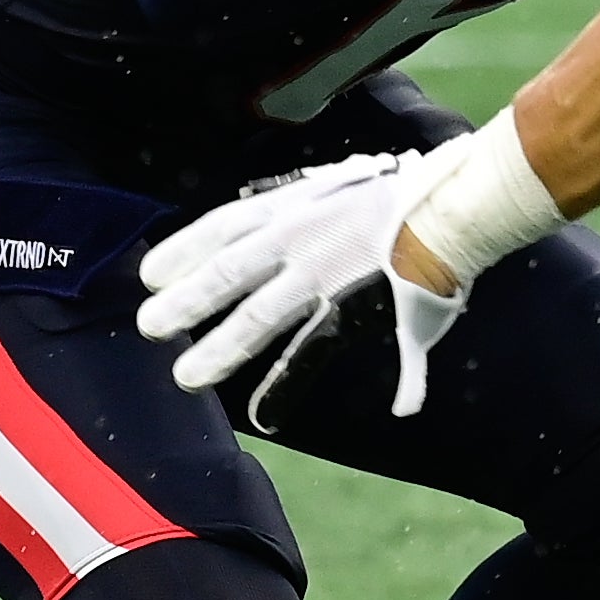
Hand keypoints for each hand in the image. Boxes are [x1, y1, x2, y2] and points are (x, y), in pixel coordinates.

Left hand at [136, 147, 469, 417]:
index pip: (222, 227)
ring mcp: (321, 278)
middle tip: (149, 326)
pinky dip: (284, 388)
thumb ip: (305, 202)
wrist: (450, 208)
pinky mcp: (350, 313)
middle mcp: (298, 241)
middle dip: (185, 303)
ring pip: (256, 319)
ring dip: (218, 350)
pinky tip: (262, 416)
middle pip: (226, 274)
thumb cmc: (404, 193)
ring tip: (186, 376)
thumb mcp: (341, 184)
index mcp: (293, 207)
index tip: (149, 274)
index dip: (182, 252)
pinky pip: (308, 356)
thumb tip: (278, 204)